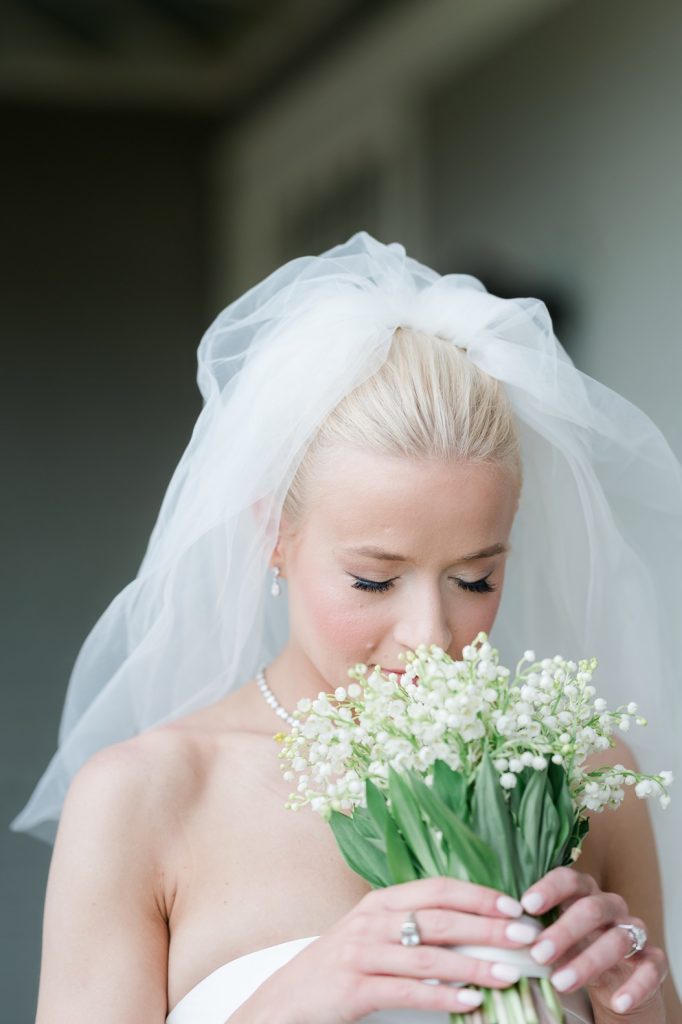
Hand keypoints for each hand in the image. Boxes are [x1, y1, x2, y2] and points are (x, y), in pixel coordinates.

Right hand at [241, 877, 543, 1023]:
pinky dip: (444, 997)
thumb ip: (411, 926)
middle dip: (487, 927)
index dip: (477, 895)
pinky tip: (471, 1003)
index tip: (514, 906)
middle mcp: (371, 921)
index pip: (437, 888)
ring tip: (510, 974)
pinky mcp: (354, 988)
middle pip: (439, 918)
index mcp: (380, 902)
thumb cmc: (339, 967)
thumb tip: (470, 929)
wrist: (286, 1000)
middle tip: (525, 936)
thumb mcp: (372, 935)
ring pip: (428, 956)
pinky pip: (407, 991)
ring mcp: (361, 953)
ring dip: (474, 965)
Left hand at [520, 867, 667, 1016]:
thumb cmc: (574, 948)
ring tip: (560, 982)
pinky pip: (651, 969)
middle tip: (538, 953)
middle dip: (564, 931)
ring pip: (617, 939)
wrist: (615, 978)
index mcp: (583, 893)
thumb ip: (536, 929)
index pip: (569, 879)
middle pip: (591, 909)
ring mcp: (633, 932)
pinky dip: (635, 986)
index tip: (526, 905)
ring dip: (588, 962)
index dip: (549, 889)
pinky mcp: (653, 961)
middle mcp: (611, 907)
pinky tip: (618, 1002)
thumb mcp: (555, 935)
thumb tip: (501, 932)